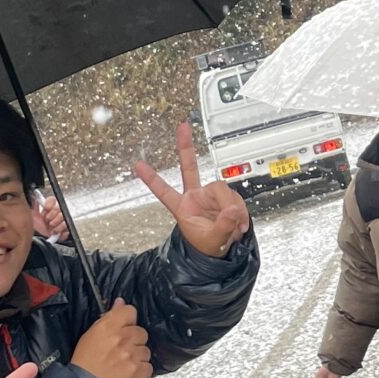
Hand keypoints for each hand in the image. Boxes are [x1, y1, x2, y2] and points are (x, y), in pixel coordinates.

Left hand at [33, 195, 69, 242]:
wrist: (32, 241)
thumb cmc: (30, 229)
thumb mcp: (30, 215)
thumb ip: (33, 205)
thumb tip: (34, 195)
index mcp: (46, 210)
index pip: (52, 201)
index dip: (50, 203)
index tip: (45, 208)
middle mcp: (53, 216)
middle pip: (60, 209)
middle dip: (53, 215)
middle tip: (47, 220)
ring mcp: (58, 225)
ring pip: (65, 220)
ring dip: (58, 224)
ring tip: (51, 229)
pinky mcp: (61, 234)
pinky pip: (67, 231)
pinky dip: (63, 233)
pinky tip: (56, 233)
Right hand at [72, 298, 152, 377]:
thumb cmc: (85, 363)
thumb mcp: (91, 335)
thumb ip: (109, 318)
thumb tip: (120, 302)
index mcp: (108, 327)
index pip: (130, 311)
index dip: (128, 320)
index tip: (124, 327)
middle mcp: (122, 339)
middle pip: (141, 331)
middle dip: (134, 340)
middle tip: (121, 350)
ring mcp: (132, 356)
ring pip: (145, 350)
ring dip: (137, 356)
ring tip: (124, 364)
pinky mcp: (139, 371)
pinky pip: (148, 366)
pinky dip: (141, 370)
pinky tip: (128, 373)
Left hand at [135, 123, 250, 257]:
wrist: (223, 250)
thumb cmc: (209, 246)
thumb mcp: (213, 240)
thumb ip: (222, 225)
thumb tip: (232, 209)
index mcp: (183, 208)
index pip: (164, 191)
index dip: (152, 179)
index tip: (138, 165)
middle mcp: (195, 197)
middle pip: (189, 168)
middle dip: (186, 147)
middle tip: (182, 127)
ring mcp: (210, 196)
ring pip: (223, 189)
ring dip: (232, 207)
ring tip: (235, 224)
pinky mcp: (226, 199)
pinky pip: (236, 198)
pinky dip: (240, 210)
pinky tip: (240, 222)